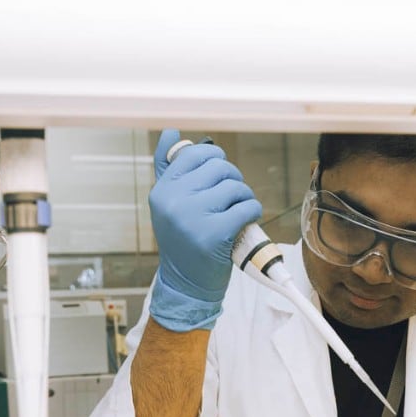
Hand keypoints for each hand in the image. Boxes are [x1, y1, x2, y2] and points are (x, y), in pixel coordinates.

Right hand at [148, 129, 262, 331]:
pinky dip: (253, 212)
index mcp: (162, 190)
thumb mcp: (168, 204)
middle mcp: (174, 201)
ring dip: (244, 197)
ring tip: (237, 212)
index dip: (214, 160)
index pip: (194, 153)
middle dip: (233, 179)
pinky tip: (245, 222)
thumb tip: (172, 132)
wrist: (187, 284)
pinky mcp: (216, 233)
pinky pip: (248, 206)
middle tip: (231, 198)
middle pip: (220, 167)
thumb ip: (169, 168)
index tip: (217, 177)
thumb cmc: (183, 240)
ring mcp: (194, 217)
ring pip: (236, 186)